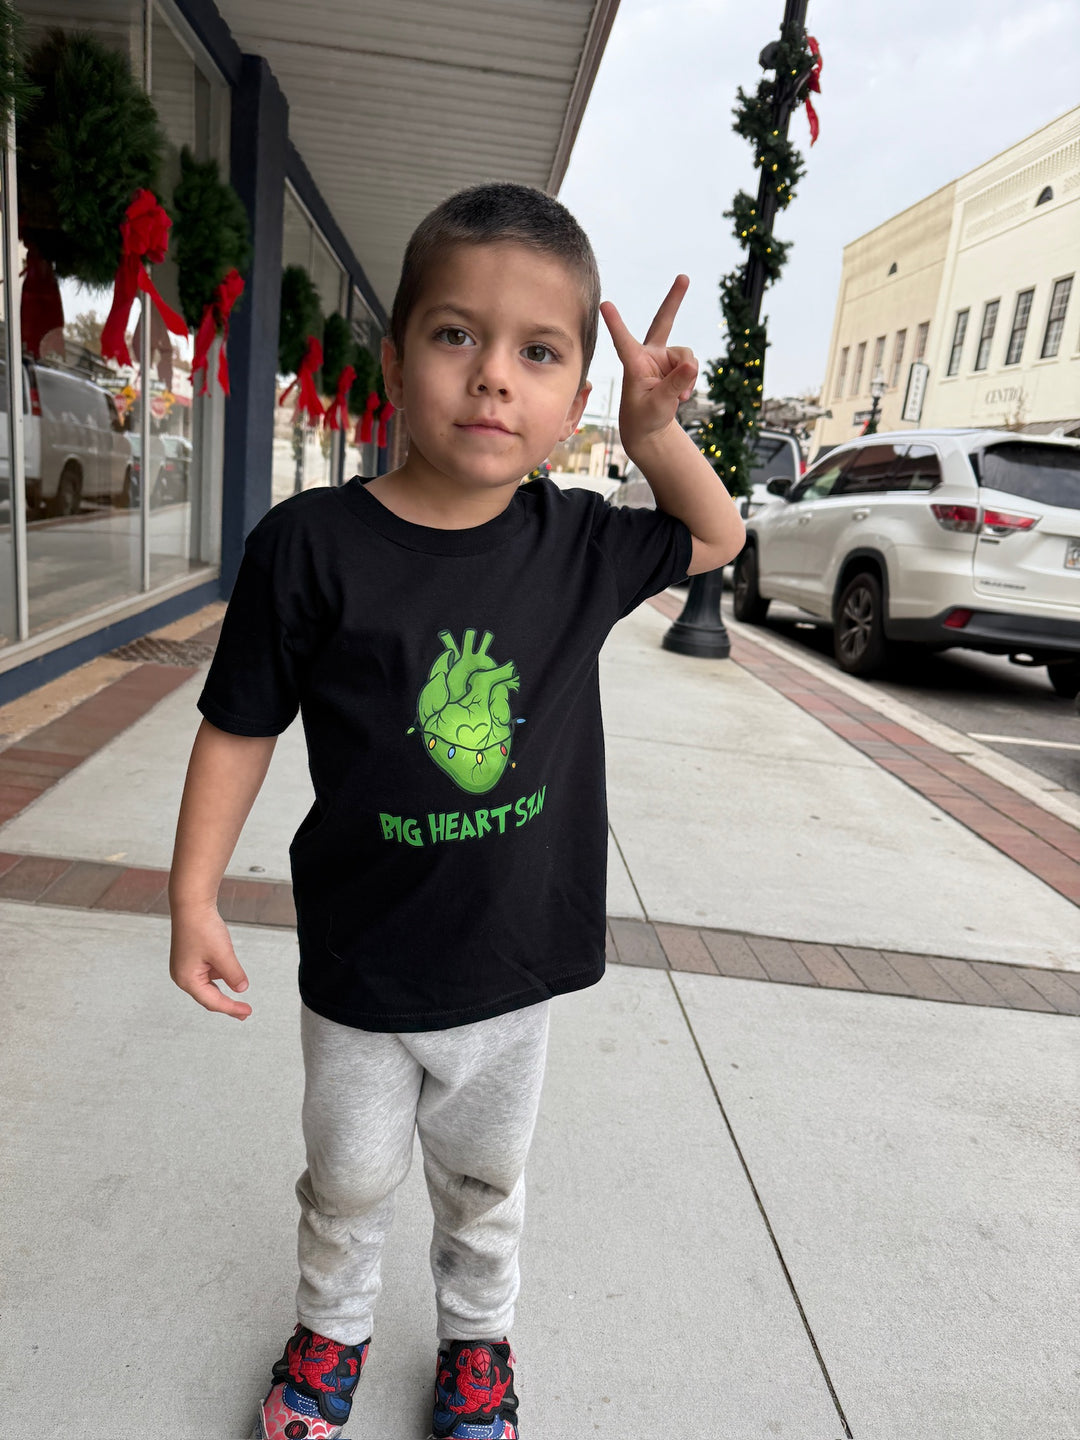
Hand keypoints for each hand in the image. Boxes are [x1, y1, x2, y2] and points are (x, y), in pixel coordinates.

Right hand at [169, 903, 251, 1019]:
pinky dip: (220, 975)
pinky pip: (208, 972)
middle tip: (244, 1013)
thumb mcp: (223, 954)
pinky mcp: (190, 958)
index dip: (231, 1008)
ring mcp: (185, 967)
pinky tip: (231, 972)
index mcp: (187, 979)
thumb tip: (241, 989)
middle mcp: (183, 976)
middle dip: (227, 1004)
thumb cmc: (202, 927)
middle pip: (208, 996)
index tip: (247, 1012)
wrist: (191, 904)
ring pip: (209, 984)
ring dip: (225, 987)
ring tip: (240, 991)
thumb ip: (233, 974)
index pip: (213, 1001)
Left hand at [599, 275, 698, 455]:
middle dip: (674, 300)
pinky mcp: (675, 365)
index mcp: (633, 364)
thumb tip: (693, 365)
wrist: (649, 427)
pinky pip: (692, 365)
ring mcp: (663, 358)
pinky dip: (691, 380)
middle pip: (662, 322)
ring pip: (687, 355)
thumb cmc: (644, 417)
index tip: (605, 304)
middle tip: (683, 277)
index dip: (615, 324)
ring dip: (688, 376)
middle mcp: (648, 355)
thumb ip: (675, 385)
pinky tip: (682, 395)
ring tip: (679, 396)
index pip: (623, 342)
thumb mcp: (659, 404)